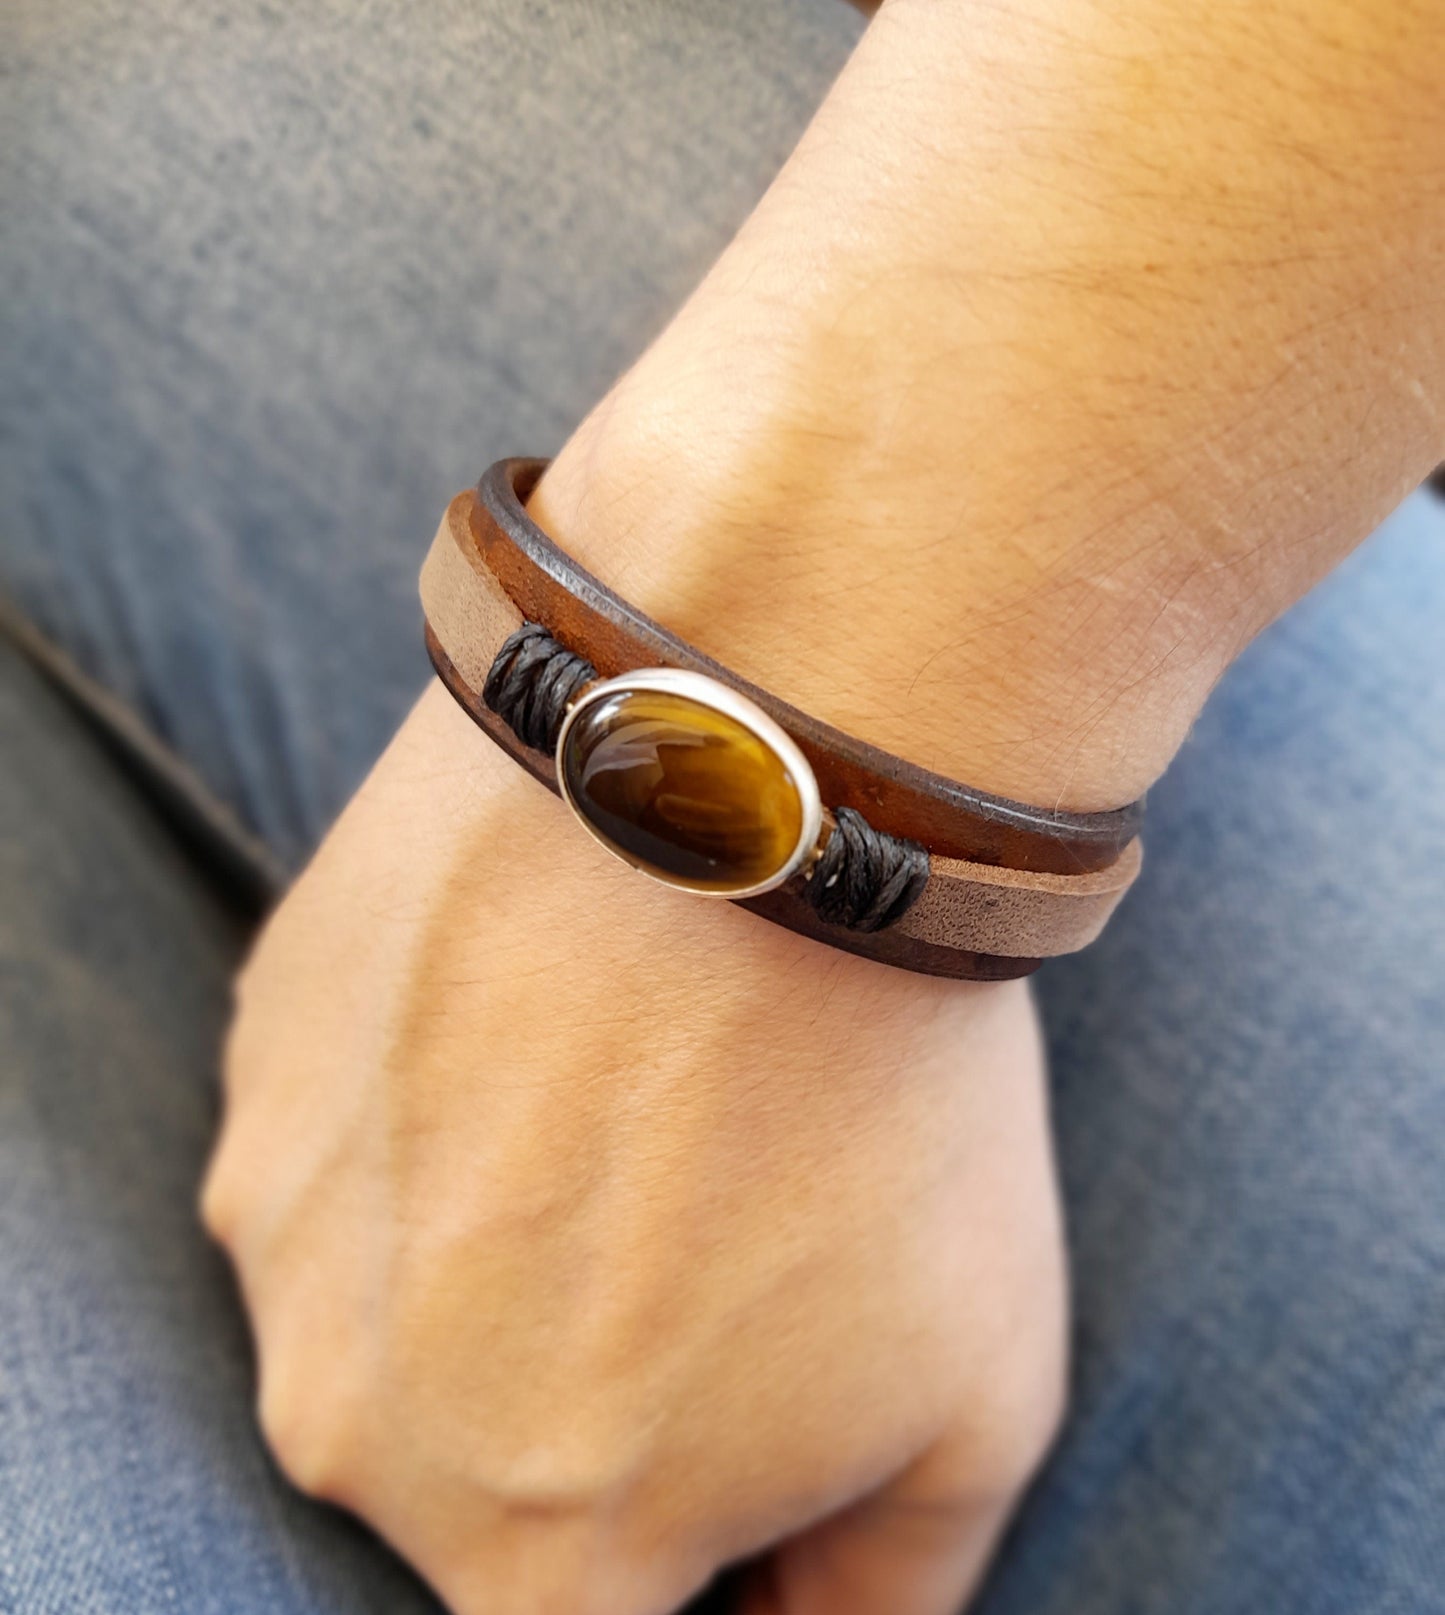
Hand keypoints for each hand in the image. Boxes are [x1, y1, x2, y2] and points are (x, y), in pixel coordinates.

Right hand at [203, 680, 1066, 1614]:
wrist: (749, 796)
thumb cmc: (885, 1111)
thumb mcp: (972, 1404)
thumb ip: (872, 1597)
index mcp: (530, 1558)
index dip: (703, 1530)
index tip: (758, 1400)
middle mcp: (357, 1431)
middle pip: (492, 1475)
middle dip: (601, 1399)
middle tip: (711, 1222)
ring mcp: (282, 1235)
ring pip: (407, 1308)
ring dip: (507, 1246)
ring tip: (634, 1104)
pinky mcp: (266, 1071)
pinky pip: (358, 1153)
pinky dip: (443, 1120)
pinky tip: (548, 1023)